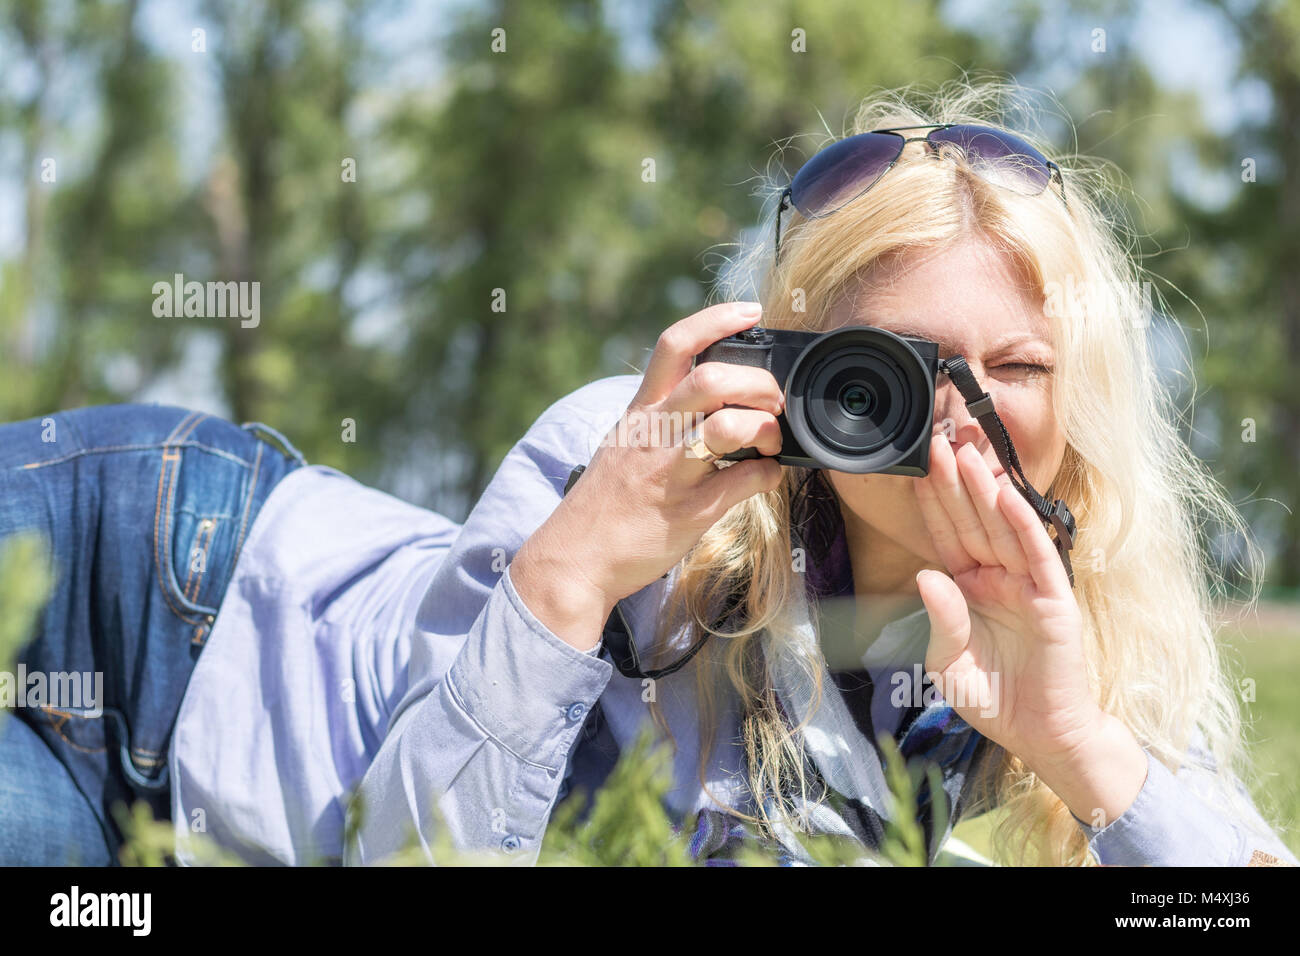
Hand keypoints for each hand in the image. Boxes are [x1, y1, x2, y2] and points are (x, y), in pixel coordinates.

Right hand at [512, 302, 784, 646]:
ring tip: (772, 439)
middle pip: (712, 379)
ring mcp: (672, 472)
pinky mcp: (689, 511)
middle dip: (758, 382)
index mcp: (640, 411)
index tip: (750, 312)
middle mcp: (654, 434)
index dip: (717, 318)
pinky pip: (745, 482)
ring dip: (766, 427)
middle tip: (772, 400)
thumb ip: (662, 418)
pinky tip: (766, 477)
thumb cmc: (606, 503)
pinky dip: (769, 475)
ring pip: (730, 426)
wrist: (574, 559)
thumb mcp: (625, 443)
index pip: (674, 344)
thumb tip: (710, 400)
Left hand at [911, 435, 1099, 764]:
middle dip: (954, 481)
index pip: (945, 534)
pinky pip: (1037, 555)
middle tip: (938, 439)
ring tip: (966, 453)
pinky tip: (1008, 496)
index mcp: (967, 586)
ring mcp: (1026, 584)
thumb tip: (925, 575)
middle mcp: (996, 576)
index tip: (916, 464)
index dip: (932, 501)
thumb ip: (940, 620)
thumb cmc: (991, 697)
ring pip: (1001, 527)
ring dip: (985, 490)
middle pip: (971, 520)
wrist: (1038, 732)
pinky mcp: (1054, 599)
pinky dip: (1024, 525)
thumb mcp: (948, 662)